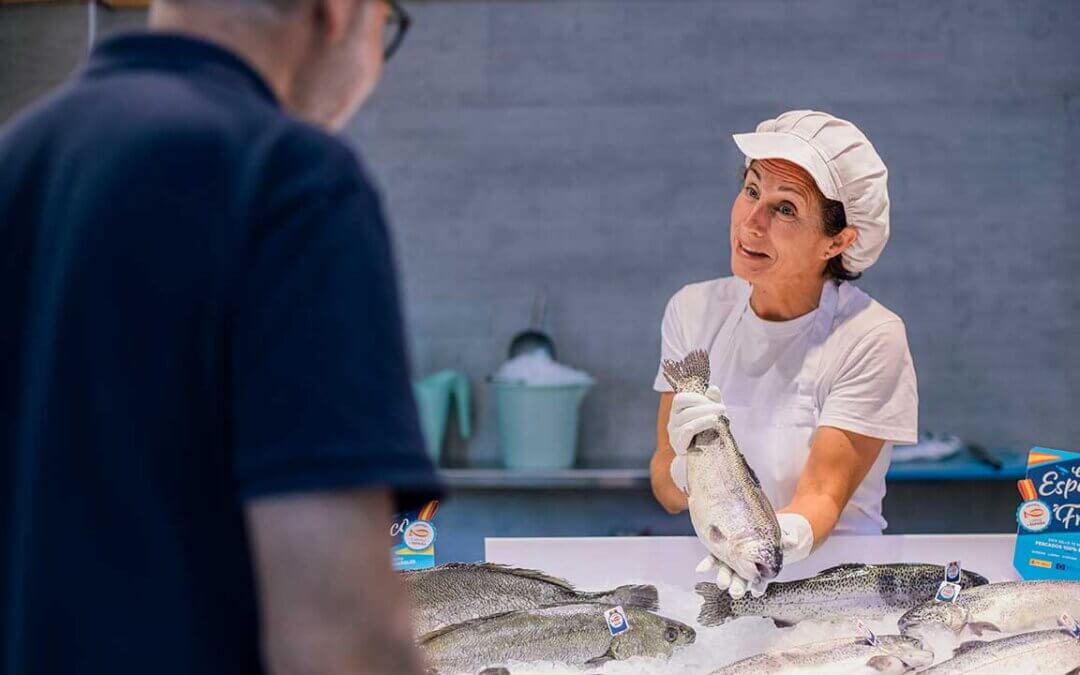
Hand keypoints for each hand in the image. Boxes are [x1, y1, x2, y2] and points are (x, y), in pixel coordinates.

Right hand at [666, 386, 725, 455]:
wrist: (708, 454)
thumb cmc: (709, 430)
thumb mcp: (713, 412)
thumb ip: (713, 400)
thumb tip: (713, 389)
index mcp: (677, 411)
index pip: (680, 399)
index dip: (696, 398)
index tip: (713, 400)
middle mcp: (673, 422)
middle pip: (686, 412)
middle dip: (706, 409)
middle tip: (722, 409)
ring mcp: (674, 436)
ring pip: (688, 425)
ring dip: (704, 420)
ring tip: (718, 419)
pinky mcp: (679, 448)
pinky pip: (685, 437)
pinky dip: (696, 431)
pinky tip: (709, 427)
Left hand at [695, 513, 814, 597]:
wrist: (763, 525)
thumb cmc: (776, 533)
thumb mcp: (783, 536)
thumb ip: (787, 539)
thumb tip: (793, 541)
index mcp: (760, 566)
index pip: (760, 579)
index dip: (759, 586)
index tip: (757, 592)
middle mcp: (745, 565)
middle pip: (742, 577)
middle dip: (739, 586)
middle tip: (736, 593)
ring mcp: (733, 558)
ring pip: (728, 569)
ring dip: (724, 577)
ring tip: (721, 584)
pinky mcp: (722, 548)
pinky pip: (714, 557)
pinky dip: (707, 563)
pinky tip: (700, 569)